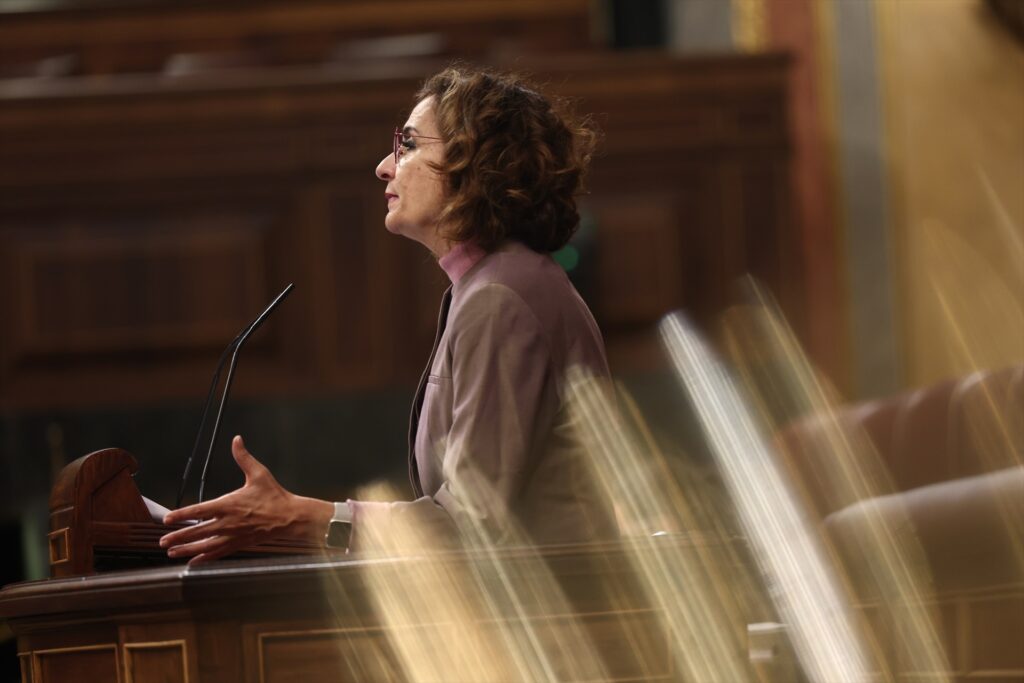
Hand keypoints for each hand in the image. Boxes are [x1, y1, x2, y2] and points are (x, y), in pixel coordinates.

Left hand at [159, 435, 332, 564]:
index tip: (167, 519)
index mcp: (229, 504)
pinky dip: (204, 558)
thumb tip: (236, 440)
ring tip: (171, 552)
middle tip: (162, 541)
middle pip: (198, 531)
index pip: (199, 510)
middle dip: (178, 536)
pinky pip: (218, 553)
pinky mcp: (239, 544)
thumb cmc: (274, 495)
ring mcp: (233, 535)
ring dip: (186, 549)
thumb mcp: (259, 473)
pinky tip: (193, 562)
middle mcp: (228, 522)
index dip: (182, 514)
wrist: (289, 517)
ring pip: (205, 545)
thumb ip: (243, 457)